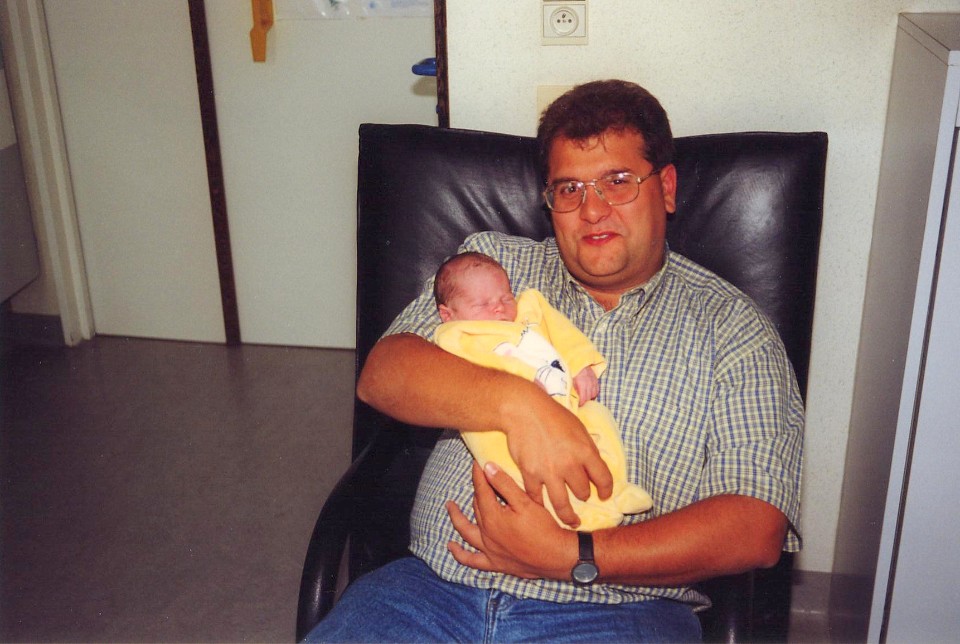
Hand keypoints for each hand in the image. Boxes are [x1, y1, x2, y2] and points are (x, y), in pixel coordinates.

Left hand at [446, 461, 574, 578]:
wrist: (558, 558)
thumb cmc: (545, 529)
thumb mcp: (526, 502)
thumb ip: (505, 484)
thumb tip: (487, 467)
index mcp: (493, 517)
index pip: (481, 490)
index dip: (478, 475)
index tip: (477, 463)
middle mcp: (486, 534)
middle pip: (476, 507)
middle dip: (476, 490)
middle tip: (479, 479)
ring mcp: (489, 550)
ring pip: (467, 531)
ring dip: (457, 518)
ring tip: (450, 507)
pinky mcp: (495, 564)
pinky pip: (471, 560)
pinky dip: (460, 554)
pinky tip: (452, 548)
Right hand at [501, 384, 612, 526]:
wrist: (524, 410)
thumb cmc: (552, 415)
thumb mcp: (578, 428)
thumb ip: (587, 448)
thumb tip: (593, 465)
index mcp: (586, 451)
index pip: (604, 479)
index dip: (606, 490)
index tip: (604, 495)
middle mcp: (570, 465)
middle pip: (583, 492)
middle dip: (583, 495)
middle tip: (581, 496)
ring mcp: (549, 472)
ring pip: (562, 504)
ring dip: (568, 515)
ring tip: (570, 520)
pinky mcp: (530, 474)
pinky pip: (538, 497)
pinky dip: (540, 503)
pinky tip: (543, 506)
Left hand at [572, 368, 598, 405]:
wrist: (578, 360)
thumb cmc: (572, 370)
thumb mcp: (569, 380)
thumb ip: (572, 389)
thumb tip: (572, 397)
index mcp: (582, 384)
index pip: (583, 398)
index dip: (581, 403)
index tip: (578, 405)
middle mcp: (589, 383)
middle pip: (589, 397)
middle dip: (584, 401)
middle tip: (580, 402)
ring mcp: (593, 381)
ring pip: (594, 394)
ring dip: (589, 397)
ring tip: (585, 398)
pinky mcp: (595, 379)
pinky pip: (597, 389)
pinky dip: (593, 393)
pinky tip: (589, 393)